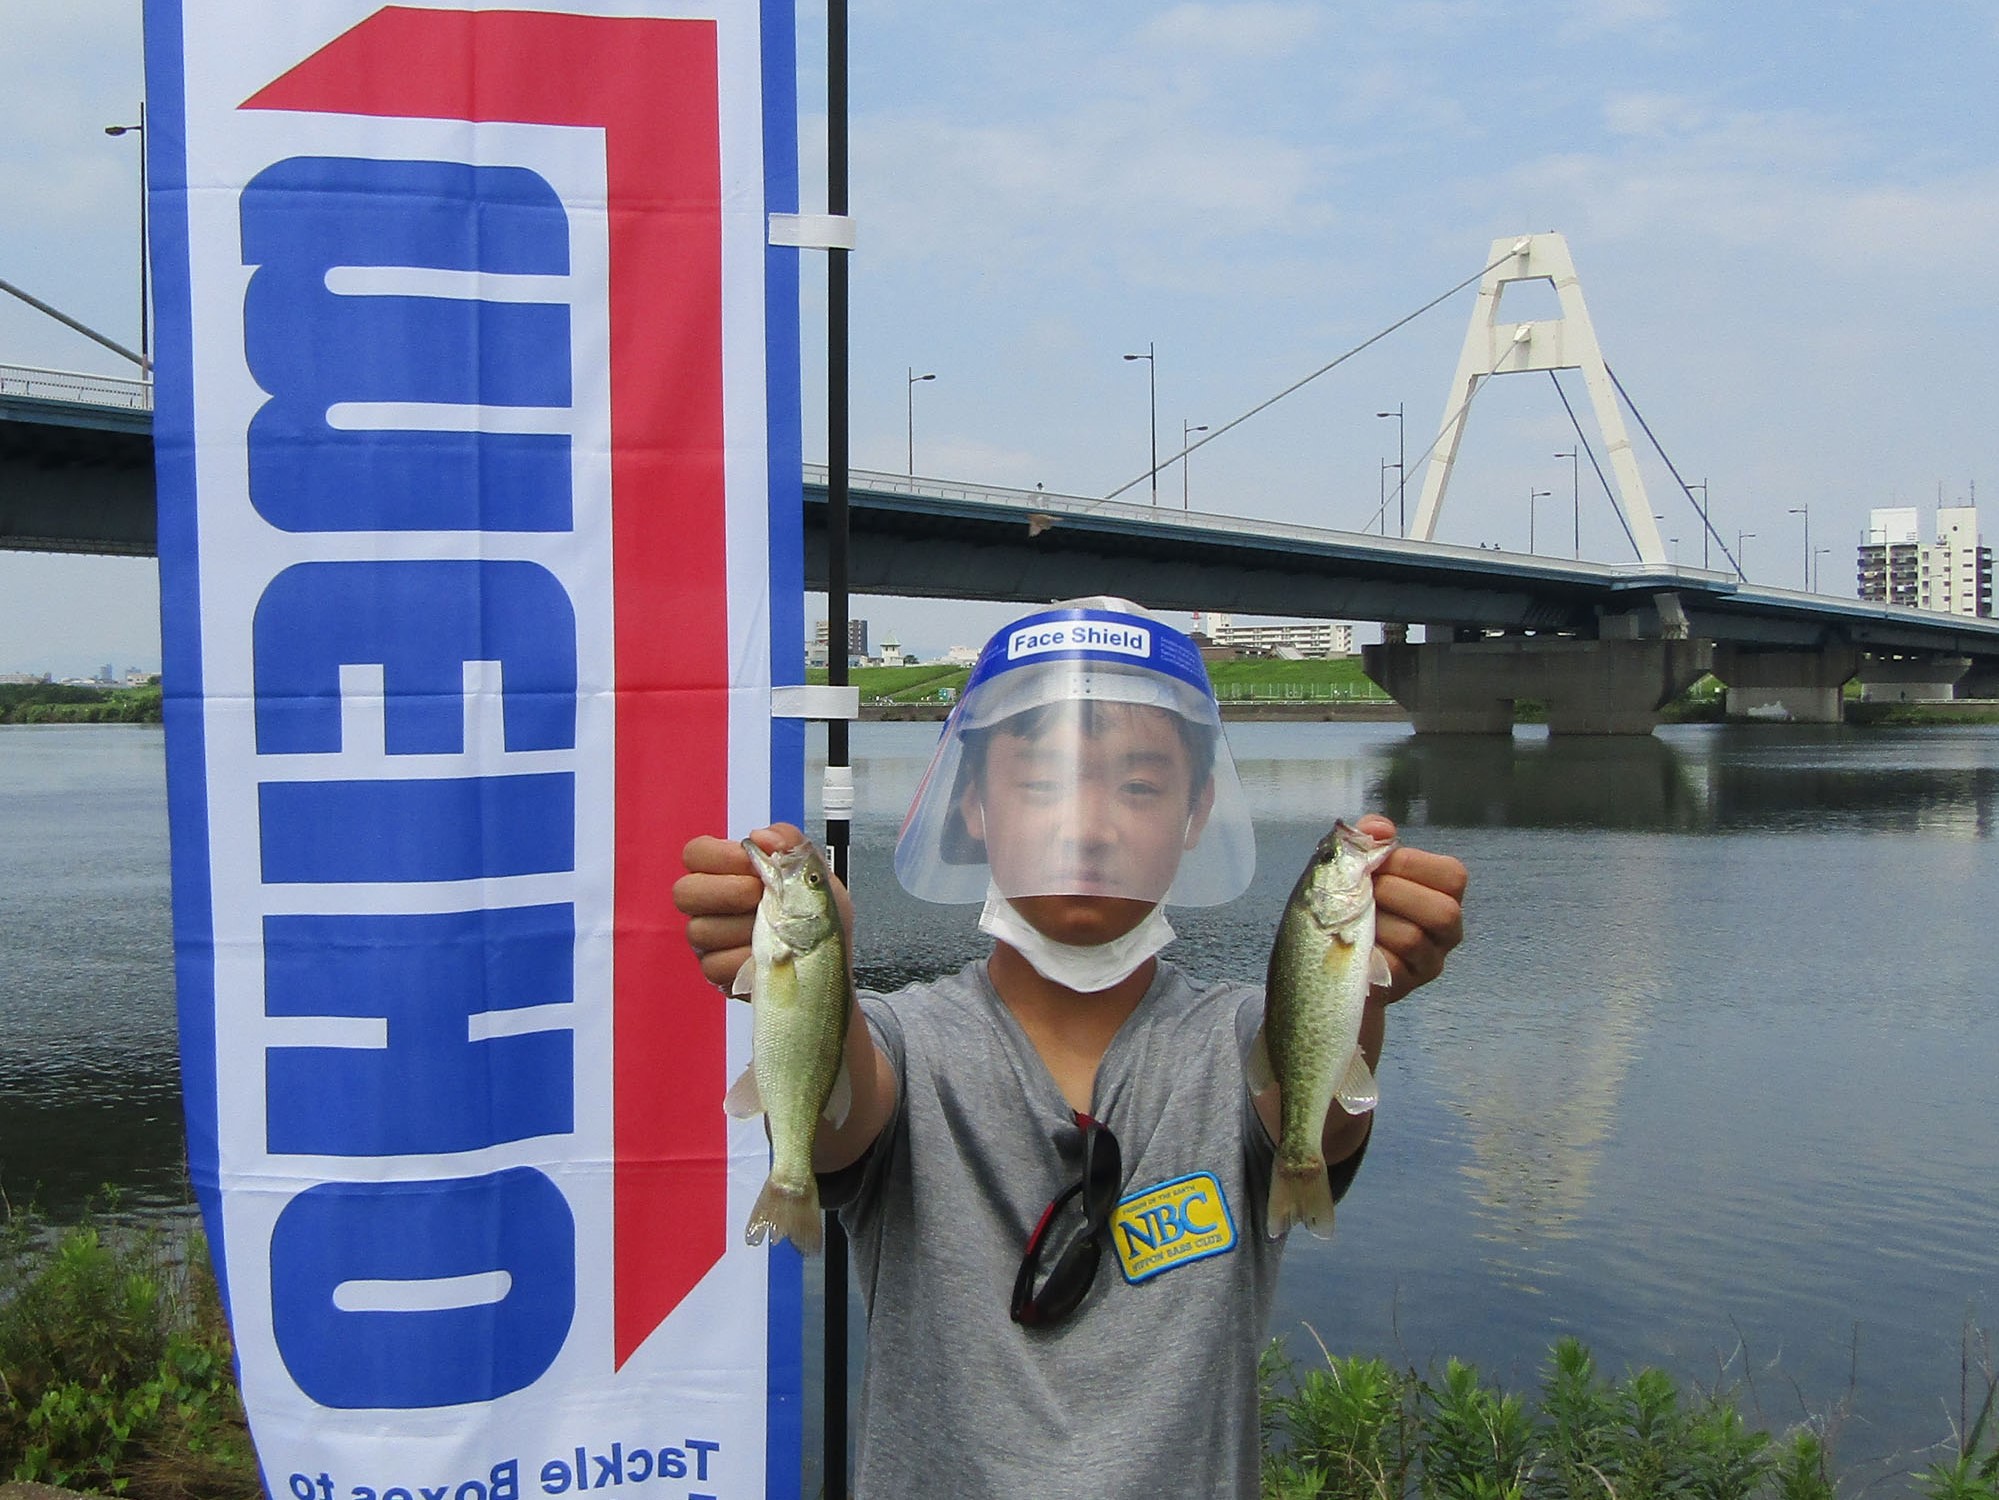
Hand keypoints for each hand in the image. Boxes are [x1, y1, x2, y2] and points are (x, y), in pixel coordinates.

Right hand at [674, 823, 855, 991]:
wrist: (826, 963)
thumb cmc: (815, 919)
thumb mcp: (815, 876)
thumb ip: (792, 846)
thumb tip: (762, 836)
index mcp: (727, 873)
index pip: (696, 853)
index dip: (719, 855)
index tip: (750, 862)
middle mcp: (709, 905)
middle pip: (685, 892)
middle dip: (725, 892)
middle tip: (759, 897)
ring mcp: (708, 940)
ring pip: (700, 930)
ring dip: (744, 929)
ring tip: (774, 932)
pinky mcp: (715, 972)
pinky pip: (716, 965)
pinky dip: (748, 961)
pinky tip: (768, 957)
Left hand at [1356, 813, 1465, 1004]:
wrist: (1326, 954)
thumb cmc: (1349, 902)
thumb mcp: (1353, 864)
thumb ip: (1367, 838)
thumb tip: (1380, 828)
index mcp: (1444, 893)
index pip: (1452, 875)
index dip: (1410, 864)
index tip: (1376, 864)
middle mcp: (1448, 930)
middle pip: (1443, 911)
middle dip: (1393, 894)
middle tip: (1364, 893)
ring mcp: (1429, 962)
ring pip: (1411, 939)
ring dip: (1372, 923)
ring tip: (1352, 918)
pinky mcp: (1404, 986)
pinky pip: (1388, 967)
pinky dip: (1363, 950)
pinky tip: (1350, 943)